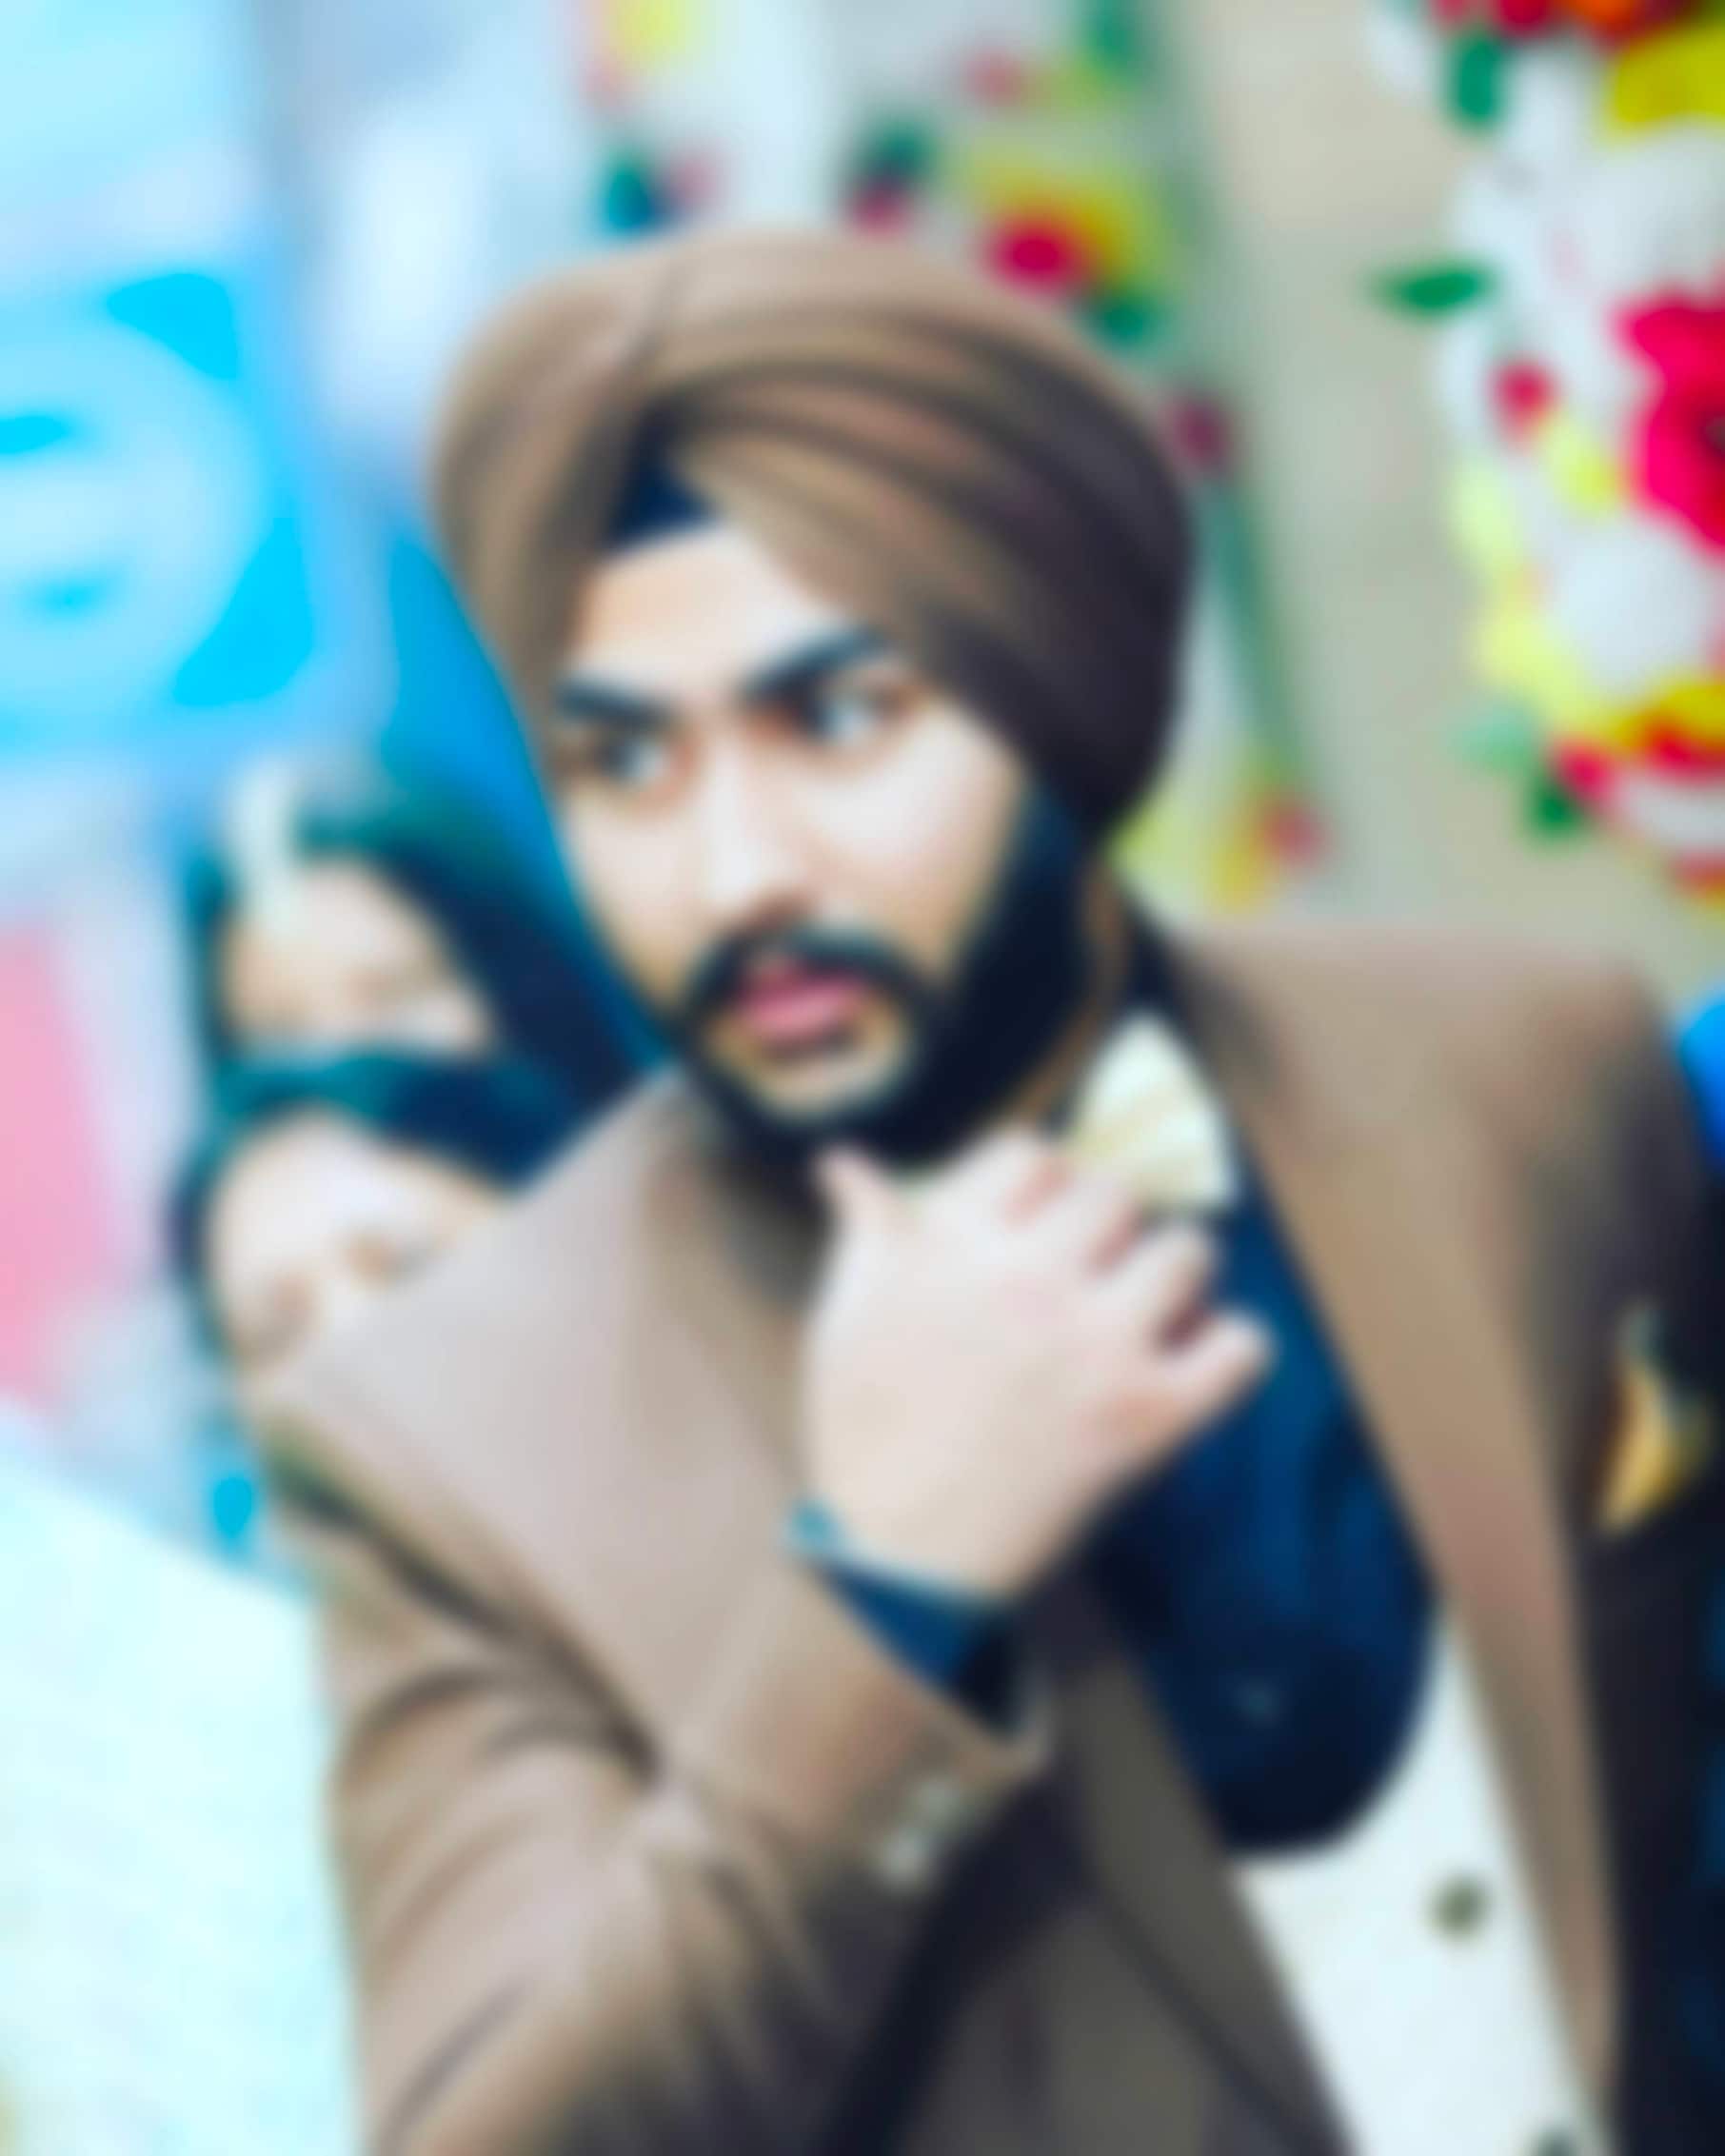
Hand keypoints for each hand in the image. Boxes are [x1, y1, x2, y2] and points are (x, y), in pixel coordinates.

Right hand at [801, 1130, 1270, 1600]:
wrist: (898, 1556)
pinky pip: (1240, 1344)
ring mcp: (1097, 1345)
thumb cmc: (864, 1430)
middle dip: (1109, 1226)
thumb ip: (866, 1227)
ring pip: (1189, 1250)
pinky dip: (1229, 1348)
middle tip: (1095, 1272)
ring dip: (1175, 1274)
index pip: (1033, 1154)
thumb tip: (843, 1162)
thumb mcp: (845, 1312)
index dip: (1042, 1184)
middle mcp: (1032, 1279)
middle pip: (1118, 1192)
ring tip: (1151, 1308)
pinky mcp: (1149, 1414)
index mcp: (957, 1244)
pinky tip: (1195, 1362)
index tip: (1041, 1221)